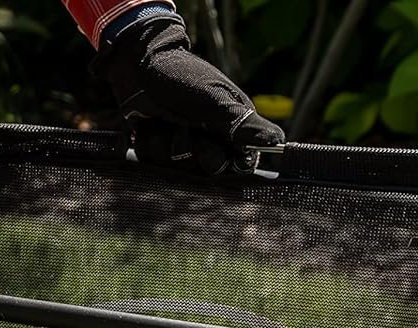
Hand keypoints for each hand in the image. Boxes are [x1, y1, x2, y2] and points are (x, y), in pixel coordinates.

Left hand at [96, 13, 284, 174]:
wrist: (140, 66)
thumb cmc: (183, 76)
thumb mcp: (216, 99)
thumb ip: (243, 124)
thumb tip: (277, 142)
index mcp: (233, 126)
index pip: (243, 162)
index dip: (233, 161)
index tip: (225, 149)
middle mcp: (211, 139)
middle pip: (211, 170)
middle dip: (198, 151)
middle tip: (190, 127)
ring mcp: (184, 147)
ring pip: (180, 169)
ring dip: (170, 144)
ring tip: (166, 120)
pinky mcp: (159, 151)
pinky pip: (156, 163)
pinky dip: (152, 143)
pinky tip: (151, 124)